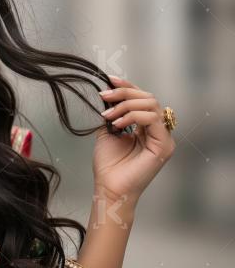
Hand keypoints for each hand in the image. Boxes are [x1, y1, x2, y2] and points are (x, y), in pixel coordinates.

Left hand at [93, 76, 175, 204]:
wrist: (109, 187)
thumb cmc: (108, 165)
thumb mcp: (107, 131)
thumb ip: (112, 113)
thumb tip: (107, 92)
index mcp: (146, 127)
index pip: (142, 98)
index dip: (127, 86)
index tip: (108, 80)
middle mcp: (158, 131)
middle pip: (148, 98)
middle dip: (124, 93)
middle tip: (104, 97)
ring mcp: (163, 138)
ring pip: (151, 105)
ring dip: (126, 105)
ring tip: (108, 115)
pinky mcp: (164, 146)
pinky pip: (152, 119)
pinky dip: (133, 116)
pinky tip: (117, 124)